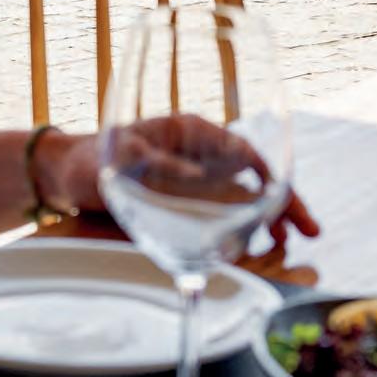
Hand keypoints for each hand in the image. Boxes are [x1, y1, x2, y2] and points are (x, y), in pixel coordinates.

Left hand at [35, 116, 319, 248]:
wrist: (66, 174)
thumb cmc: (89, 160)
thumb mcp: (118, 161)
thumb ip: (153, 165)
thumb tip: (193, 177)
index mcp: (190, 131)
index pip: (243, 148)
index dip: (269, 172)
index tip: (284, 195)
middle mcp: (200, 151)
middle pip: (254, 173)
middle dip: (284, 199)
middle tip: (310, 232)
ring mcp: (197, 174)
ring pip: (246, 193)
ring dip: (271, 215)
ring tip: (289, 244)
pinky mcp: (188, 196)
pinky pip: (227, 209)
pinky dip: (248, 224)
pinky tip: (258, 244)